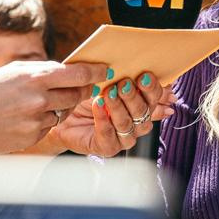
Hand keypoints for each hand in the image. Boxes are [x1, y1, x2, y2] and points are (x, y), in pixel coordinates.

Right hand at [0, 58, 105, 153]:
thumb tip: (67, 71)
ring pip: (62, 113)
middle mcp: (39, 100)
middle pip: (76, 95)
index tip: (104, 70)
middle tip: (81, 88)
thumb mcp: (12, 72)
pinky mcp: (32, 139)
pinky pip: (48, 128)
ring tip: (34, 104)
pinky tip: (23, 119)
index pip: (77, 74)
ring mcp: (36, 122)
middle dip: (80, 91)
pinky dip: (42, 122)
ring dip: (57, 107)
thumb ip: (41, 71)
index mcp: (34, 78)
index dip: (94, 72)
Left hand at [48, 68, 170, 155]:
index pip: (154, 98)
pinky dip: (103, 120)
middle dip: (133, 97)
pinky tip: (98, 106)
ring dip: (118, 107)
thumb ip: (130, 78)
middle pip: (143, 112)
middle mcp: (136, 123)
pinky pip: (109, 135)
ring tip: (108, 93)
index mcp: (142, 105)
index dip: (152, 88)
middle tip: (123, 84)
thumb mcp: (108, 81)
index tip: (143, 76)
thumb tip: (150, 71)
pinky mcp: (108, 147)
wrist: (63, 111)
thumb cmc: (88, 95)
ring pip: (127, 124)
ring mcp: (124, 137)